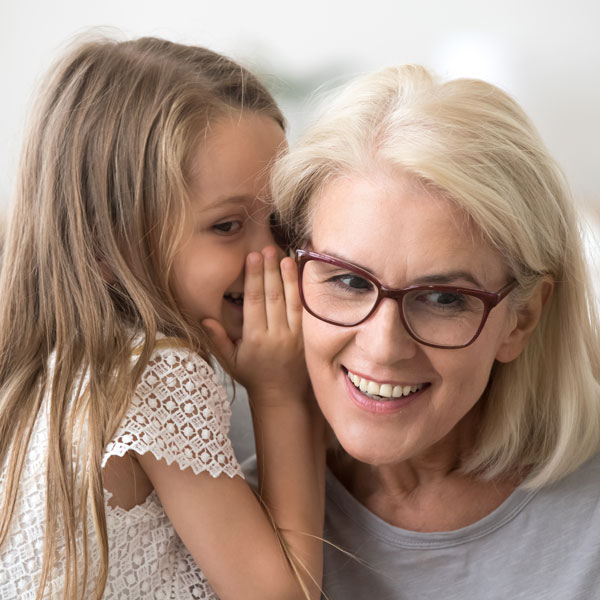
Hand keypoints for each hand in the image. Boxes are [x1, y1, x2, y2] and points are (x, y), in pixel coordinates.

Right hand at [203, 246, 307, 401]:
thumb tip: (205, 319)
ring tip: (284, 256)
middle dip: (269, 270)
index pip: (254, 301)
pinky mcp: (308, 336)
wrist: (283, 395)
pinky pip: (306, 310)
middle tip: (266, 248)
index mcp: (256, 338)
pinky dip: (303, 291)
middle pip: (273, 296)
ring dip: (288, 277)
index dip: (253, 278)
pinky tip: (301, 275)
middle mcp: (277, 335)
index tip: (252, 258)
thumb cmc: (253, 376)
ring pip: (292, 300)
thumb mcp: (230, 361)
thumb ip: (218, 339)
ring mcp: (296, 336)